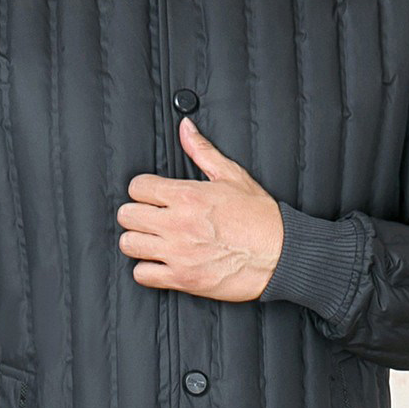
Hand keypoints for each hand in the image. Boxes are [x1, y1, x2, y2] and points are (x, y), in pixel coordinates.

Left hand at [116, 117, 283, 300]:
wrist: (281, 255)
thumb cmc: (260, 218)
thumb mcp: (233, 176)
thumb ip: (202, 151)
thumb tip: (185, 128)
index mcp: (187, 196)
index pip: (137, 187)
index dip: (142, 190)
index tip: (150, 196)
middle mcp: (178, 224)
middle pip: (127, 215)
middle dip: (136, 214)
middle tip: (149, 218)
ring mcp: (178, 253)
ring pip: (129, 244)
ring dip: (137, 242)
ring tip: (151, 241)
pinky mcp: (183, 279)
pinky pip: (142, 275)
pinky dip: (147, 270)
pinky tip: (159, 263)